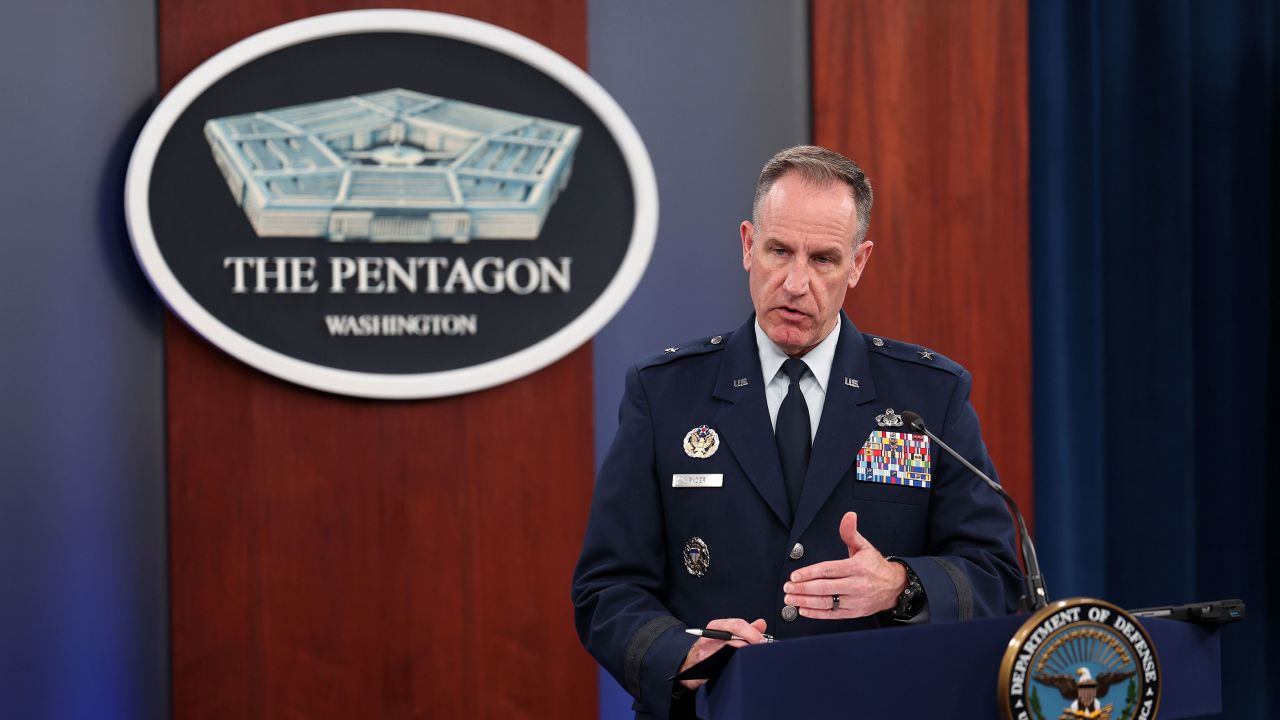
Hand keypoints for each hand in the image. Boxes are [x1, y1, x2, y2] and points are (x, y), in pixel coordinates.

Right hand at [677, 617, 768, 689]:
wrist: (689, 663)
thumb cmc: (709, 647)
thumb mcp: (725, 633)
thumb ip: (744, 629)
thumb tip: (761, 624)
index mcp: (716, 626)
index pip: (737, 625)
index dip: (753, 633)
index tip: (763, 641)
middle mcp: (710, 637)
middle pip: (736, 639)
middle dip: (752, 645)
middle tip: (763, 651)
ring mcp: (707, 653)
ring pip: (732, 653)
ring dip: (746, 655)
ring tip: (755, 657)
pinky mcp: (707, 667)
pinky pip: (726, 666)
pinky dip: (737, 666)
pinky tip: (744, 666)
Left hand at [782, 512, 906, 618]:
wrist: (894, 586)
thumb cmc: (875, 567)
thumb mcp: (864, 547)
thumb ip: (850, 532)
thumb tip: (848, 516)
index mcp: (857, 567)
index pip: (828, 570)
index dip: (809, 573)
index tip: (795, 575)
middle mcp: (856, 585)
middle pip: (825, 587)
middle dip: (803, 588)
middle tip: (788, 587)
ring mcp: (855, 600)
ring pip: (827, 602)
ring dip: (805, 601)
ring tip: (791, 598)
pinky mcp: (854, 612)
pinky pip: (832, 614)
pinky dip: (816, 613)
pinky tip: (803, 609)